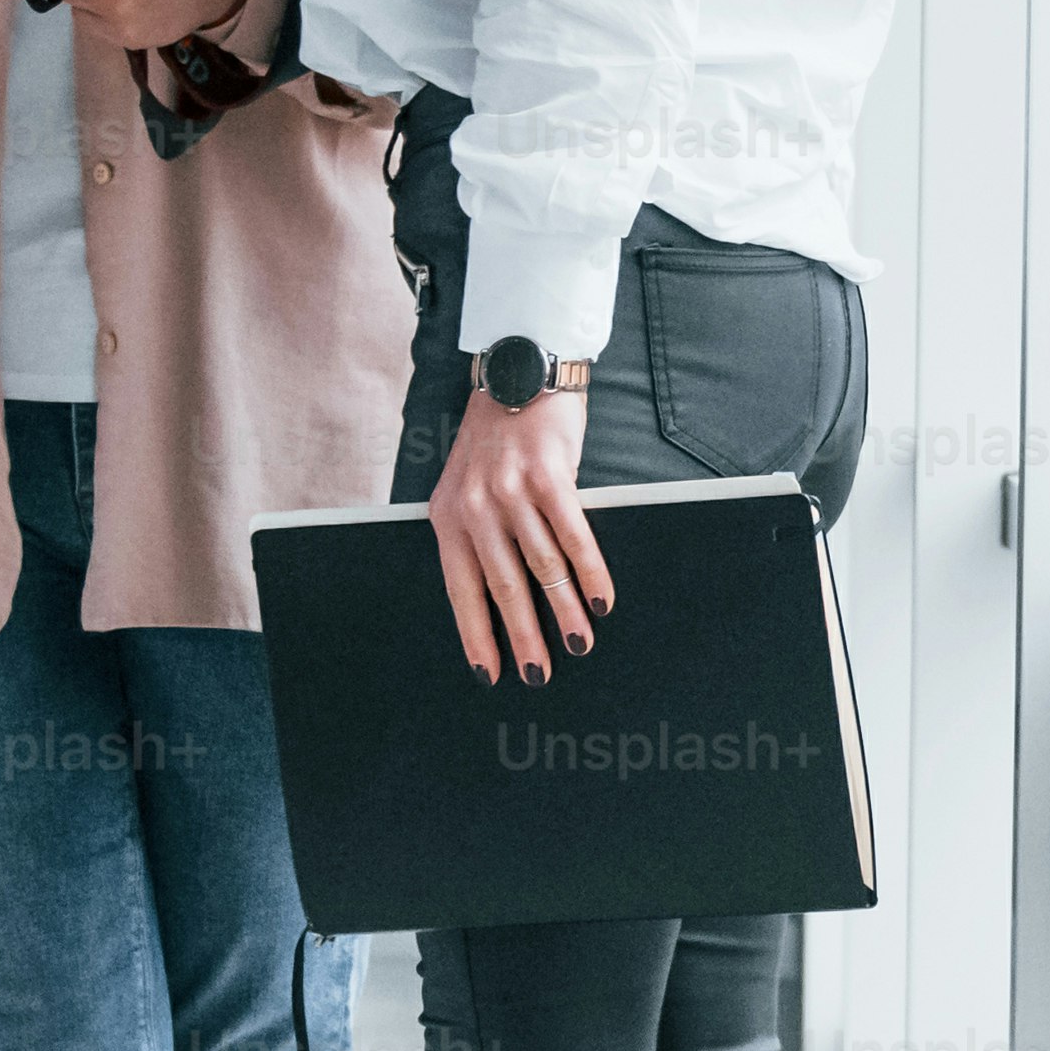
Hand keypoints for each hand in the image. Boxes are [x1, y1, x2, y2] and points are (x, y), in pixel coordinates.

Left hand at [427, 382, 612, 685]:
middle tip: (541, 675)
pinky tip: (602, 599)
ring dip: (564, 612)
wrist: (519, 375)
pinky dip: (591, 573)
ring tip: (580, 644)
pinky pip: (574, 536)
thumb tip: (504, 598)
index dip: (477, 635)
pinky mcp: (548, 477)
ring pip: (542, 568)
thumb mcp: (467, 487)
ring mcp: (511, 492)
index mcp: (447, 517)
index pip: (460, 591)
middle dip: (524, 638)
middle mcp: (475, 507)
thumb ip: (477, 534)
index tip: (491, 674)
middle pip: (504, 587)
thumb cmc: (496, 439)